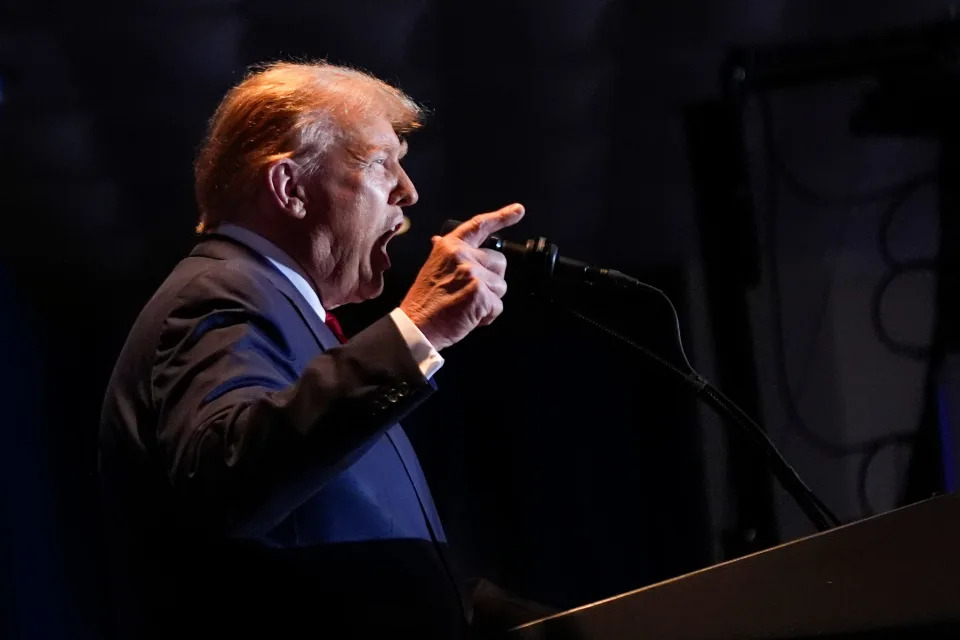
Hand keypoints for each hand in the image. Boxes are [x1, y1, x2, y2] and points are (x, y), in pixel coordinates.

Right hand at [400, 203, 524, 350]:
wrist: (416, 325)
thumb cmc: (424, 302)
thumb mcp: (432, 268)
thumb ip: (447, 255)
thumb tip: (441, 240)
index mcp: (449, 246)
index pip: (479, 226)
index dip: (501, 217)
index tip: (518, 210)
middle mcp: (462, 255)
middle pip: (500, 262)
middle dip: (492, 280)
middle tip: (470, 293)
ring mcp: (472, 273)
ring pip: (501, 286)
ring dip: (489, 299)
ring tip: (466, 305)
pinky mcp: (480, 293)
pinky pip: (498, 305)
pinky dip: (488, 316)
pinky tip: (469, 316)